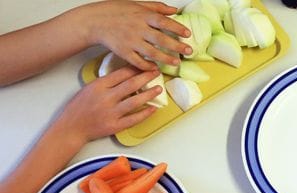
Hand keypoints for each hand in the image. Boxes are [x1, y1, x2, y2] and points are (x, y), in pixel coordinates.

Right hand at [54, 67, 161, 144]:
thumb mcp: (89, 88)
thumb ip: (106, 82)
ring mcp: (111, 113)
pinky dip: (145, 113)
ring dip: (149, 94)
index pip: (122, 73)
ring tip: (159, 89)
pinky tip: (153, 108)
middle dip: (146, 77)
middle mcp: (106, 98)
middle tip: (157, 72)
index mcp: (99, 86)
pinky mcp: (115, 126)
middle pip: (131, 85)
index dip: (137, 68)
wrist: (71, 127)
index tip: (146, 64)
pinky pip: (134, 119)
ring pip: (135, 101)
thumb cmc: (79, 107)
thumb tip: (127, 74)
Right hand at [76, 1, 191, 69]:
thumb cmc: (117, 11)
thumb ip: (157, 8)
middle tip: (189, 51)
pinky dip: (147, 66)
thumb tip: (175, 11)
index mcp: (142, 16)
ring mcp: (130, 41)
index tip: (188, 34)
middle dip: (176, 46)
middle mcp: (137, 28)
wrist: (95, 21)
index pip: (163, 22)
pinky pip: (138, 61)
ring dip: (166, 59)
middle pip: (160, 39)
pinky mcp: (123, 52)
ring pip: (151, 52)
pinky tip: (156, 69)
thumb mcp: (137, 4)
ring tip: (176, 62)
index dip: (177, 28)